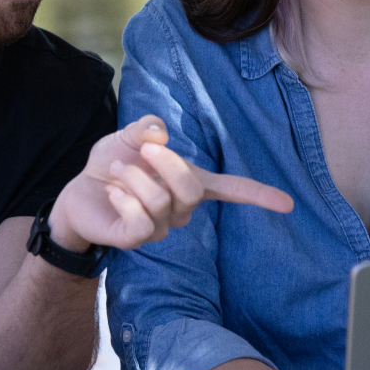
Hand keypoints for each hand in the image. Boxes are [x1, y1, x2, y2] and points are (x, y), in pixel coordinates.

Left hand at [48, 115, 293, 252]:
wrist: (81, 191)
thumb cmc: (115, 162)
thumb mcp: (130, 137)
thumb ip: (146, 129)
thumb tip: (159, 133)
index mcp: (190, 181)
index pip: (232, 189)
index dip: (258, 195)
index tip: (288, 204)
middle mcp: (182, 208)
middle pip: (192, 190)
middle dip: (168, 164)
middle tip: (143, 150)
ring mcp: (161, 227)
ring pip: (162, 202)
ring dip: (134, 178)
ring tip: (116, 171)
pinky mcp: (136, 240)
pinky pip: (141, 223)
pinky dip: (124, 200)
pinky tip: (113, 193)